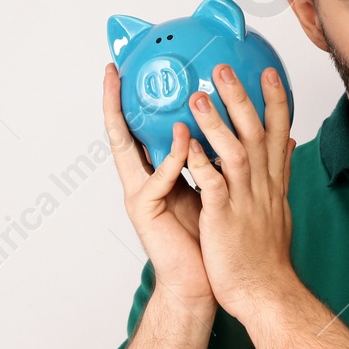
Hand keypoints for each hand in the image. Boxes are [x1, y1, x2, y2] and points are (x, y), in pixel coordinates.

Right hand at [102, 62, 218, 309]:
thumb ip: (212, 158)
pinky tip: (185, 137)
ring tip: (149, 92)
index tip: (127, 68)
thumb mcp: (212, 187)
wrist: (204, 280)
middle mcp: (142, 180)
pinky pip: (160, 177)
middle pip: (121, 134)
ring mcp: (140, 195)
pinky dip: (173, 156)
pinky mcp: (146, 212)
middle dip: (114, 102)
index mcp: (156, 173)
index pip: (138, 129)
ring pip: (131, 150)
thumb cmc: (209, 237)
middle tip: (113, 71)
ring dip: (143, 120)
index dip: (130, 100)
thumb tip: (235, 126)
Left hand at [184, 62, 296, 321]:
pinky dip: (202, 163)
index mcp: (273, 183)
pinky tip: (188, 145)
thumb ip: (280, 174)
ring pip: (235, 152)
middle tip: (224, 68)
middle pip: (256, 132)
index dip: (275, 100)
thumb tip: (288, 147)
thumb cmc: (266, 257)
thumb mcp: (279, 209)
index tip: (268, 72)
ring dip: (217, 123)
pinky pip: (213, 185)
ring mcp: (244, 200)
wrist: (266, 293)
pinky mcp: (225, 218)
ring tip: (198, 96)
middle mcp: (262, 185)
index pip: (278, 132)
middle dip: (241, 97)